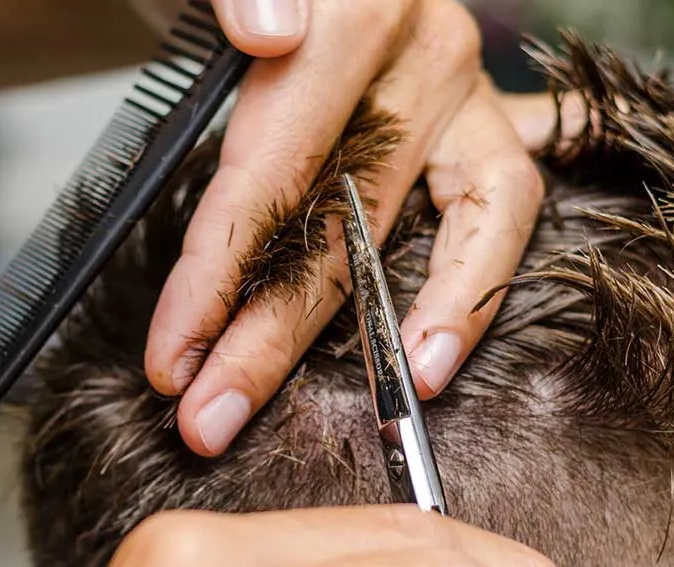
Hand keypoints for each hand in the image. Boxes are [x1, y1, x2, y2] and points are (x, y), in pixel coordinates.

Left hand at [137, 0, 542, 457]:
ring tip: (362, 406)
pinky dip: (477, 284)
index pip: (271, 171)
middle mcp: (420, 52)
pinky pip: (499, 207)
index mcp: (352, 13)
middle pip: (340, 218)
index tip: (175, 357)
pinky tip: (434, 357)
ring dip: (383, 332)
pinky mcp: (477, 119)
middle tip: (212, 418)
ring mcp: (459, 89)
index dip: (216, 274)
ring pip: (438, 227)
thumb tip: (270, 35)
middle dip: (270, 335)